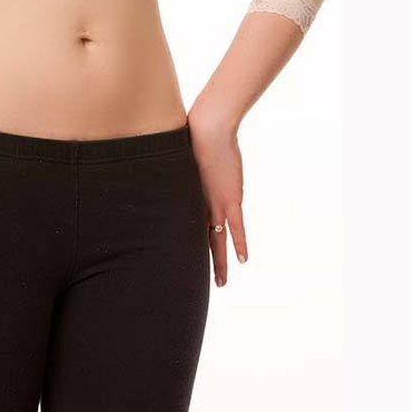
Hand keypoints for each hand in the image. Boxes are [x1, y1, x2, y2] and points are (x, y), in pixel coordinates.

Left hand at [188, 112, 247, 286]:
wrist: (207, 128)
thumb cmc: (193, 136)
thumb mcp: (182, 154)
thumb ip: (179, 163)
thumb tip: (169, 157)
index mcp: (185, 195)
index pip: (185, 226)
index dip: (184, 244)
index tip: (180, 258)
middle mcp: (198, 203)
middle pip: (198, 239)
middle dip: (199, 262)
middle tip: (195, 283)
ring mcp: (216, 203)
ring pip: (217, 240)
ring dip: (220, 262)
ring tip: (221, 283)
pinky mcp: (231, 198)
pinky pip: (237, 227)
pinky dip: (240, 243)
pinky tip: (242, 261)